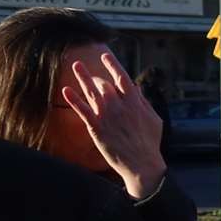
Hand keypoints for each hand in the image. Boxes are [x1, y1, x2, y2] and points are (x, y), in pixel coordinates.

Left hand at [62, 52, 167, 199]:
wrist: (142, 164)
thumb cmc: (150, 143)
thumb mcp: (154, 119)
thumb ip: (144, 103)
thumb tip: (136, 89)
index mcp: (135, 103)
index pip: (122, 78)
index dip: (112, 65)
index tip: (105, 56)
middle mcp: (120, 106)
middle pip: (105, 84)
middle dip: (97, 77)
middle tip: (90, 75)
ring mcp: (107, 116)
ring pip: (92, 92)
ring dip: (83, 77)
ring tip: (76, 65)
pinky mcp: (97, 128)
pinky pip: (83, 110)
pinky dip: (74, 99)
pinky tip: (66, 90)